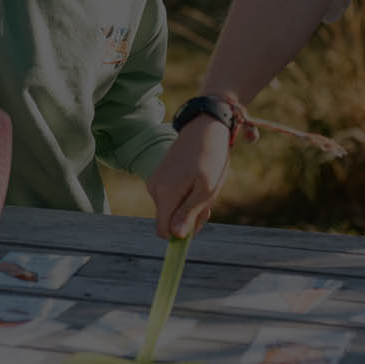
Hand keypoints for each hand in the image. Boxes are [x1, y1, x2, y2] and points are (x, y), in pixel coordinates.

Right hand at [147, 118, 229, 238]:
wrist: (204, 128)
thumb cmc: (210, 158)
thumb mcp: (206, 189)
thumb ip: (189, 213)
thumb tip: (175, 236)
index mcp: (165, 193)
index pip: (163, 231)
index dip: (181, 234)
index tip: (199, 220)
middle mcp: (154, 188)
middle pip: (169, 221)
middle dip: (189, 216)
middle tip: (207, 199)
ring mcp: (155, 181)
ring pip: (170, 209)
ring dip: (188, 204)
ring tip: (203, 185)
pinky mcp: (159, 175)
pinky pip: (169, 197)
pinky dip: (184, 194)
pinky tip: (196, 179)